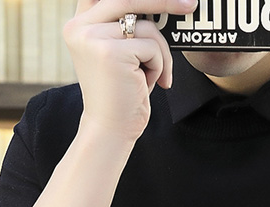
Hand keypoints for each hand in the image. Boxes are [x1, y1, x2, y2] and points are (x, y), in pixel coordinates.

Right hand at [63, 0, 197, 142]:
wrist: (111, 130)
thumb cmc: (121, 96)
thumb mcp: (120, 54)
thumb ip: (127, 26)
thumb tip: (161, 3)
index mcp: (79, 24)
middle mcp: (80, 26)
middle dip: (164, 1)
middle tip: (190, 4)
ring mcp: (92, 37)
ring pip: (146, 28)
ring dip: (160, 54)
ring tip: (152, 77)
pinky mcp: (109, 52)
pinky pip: (152, 47)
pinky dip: (158, 66)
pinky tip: (147, 85)